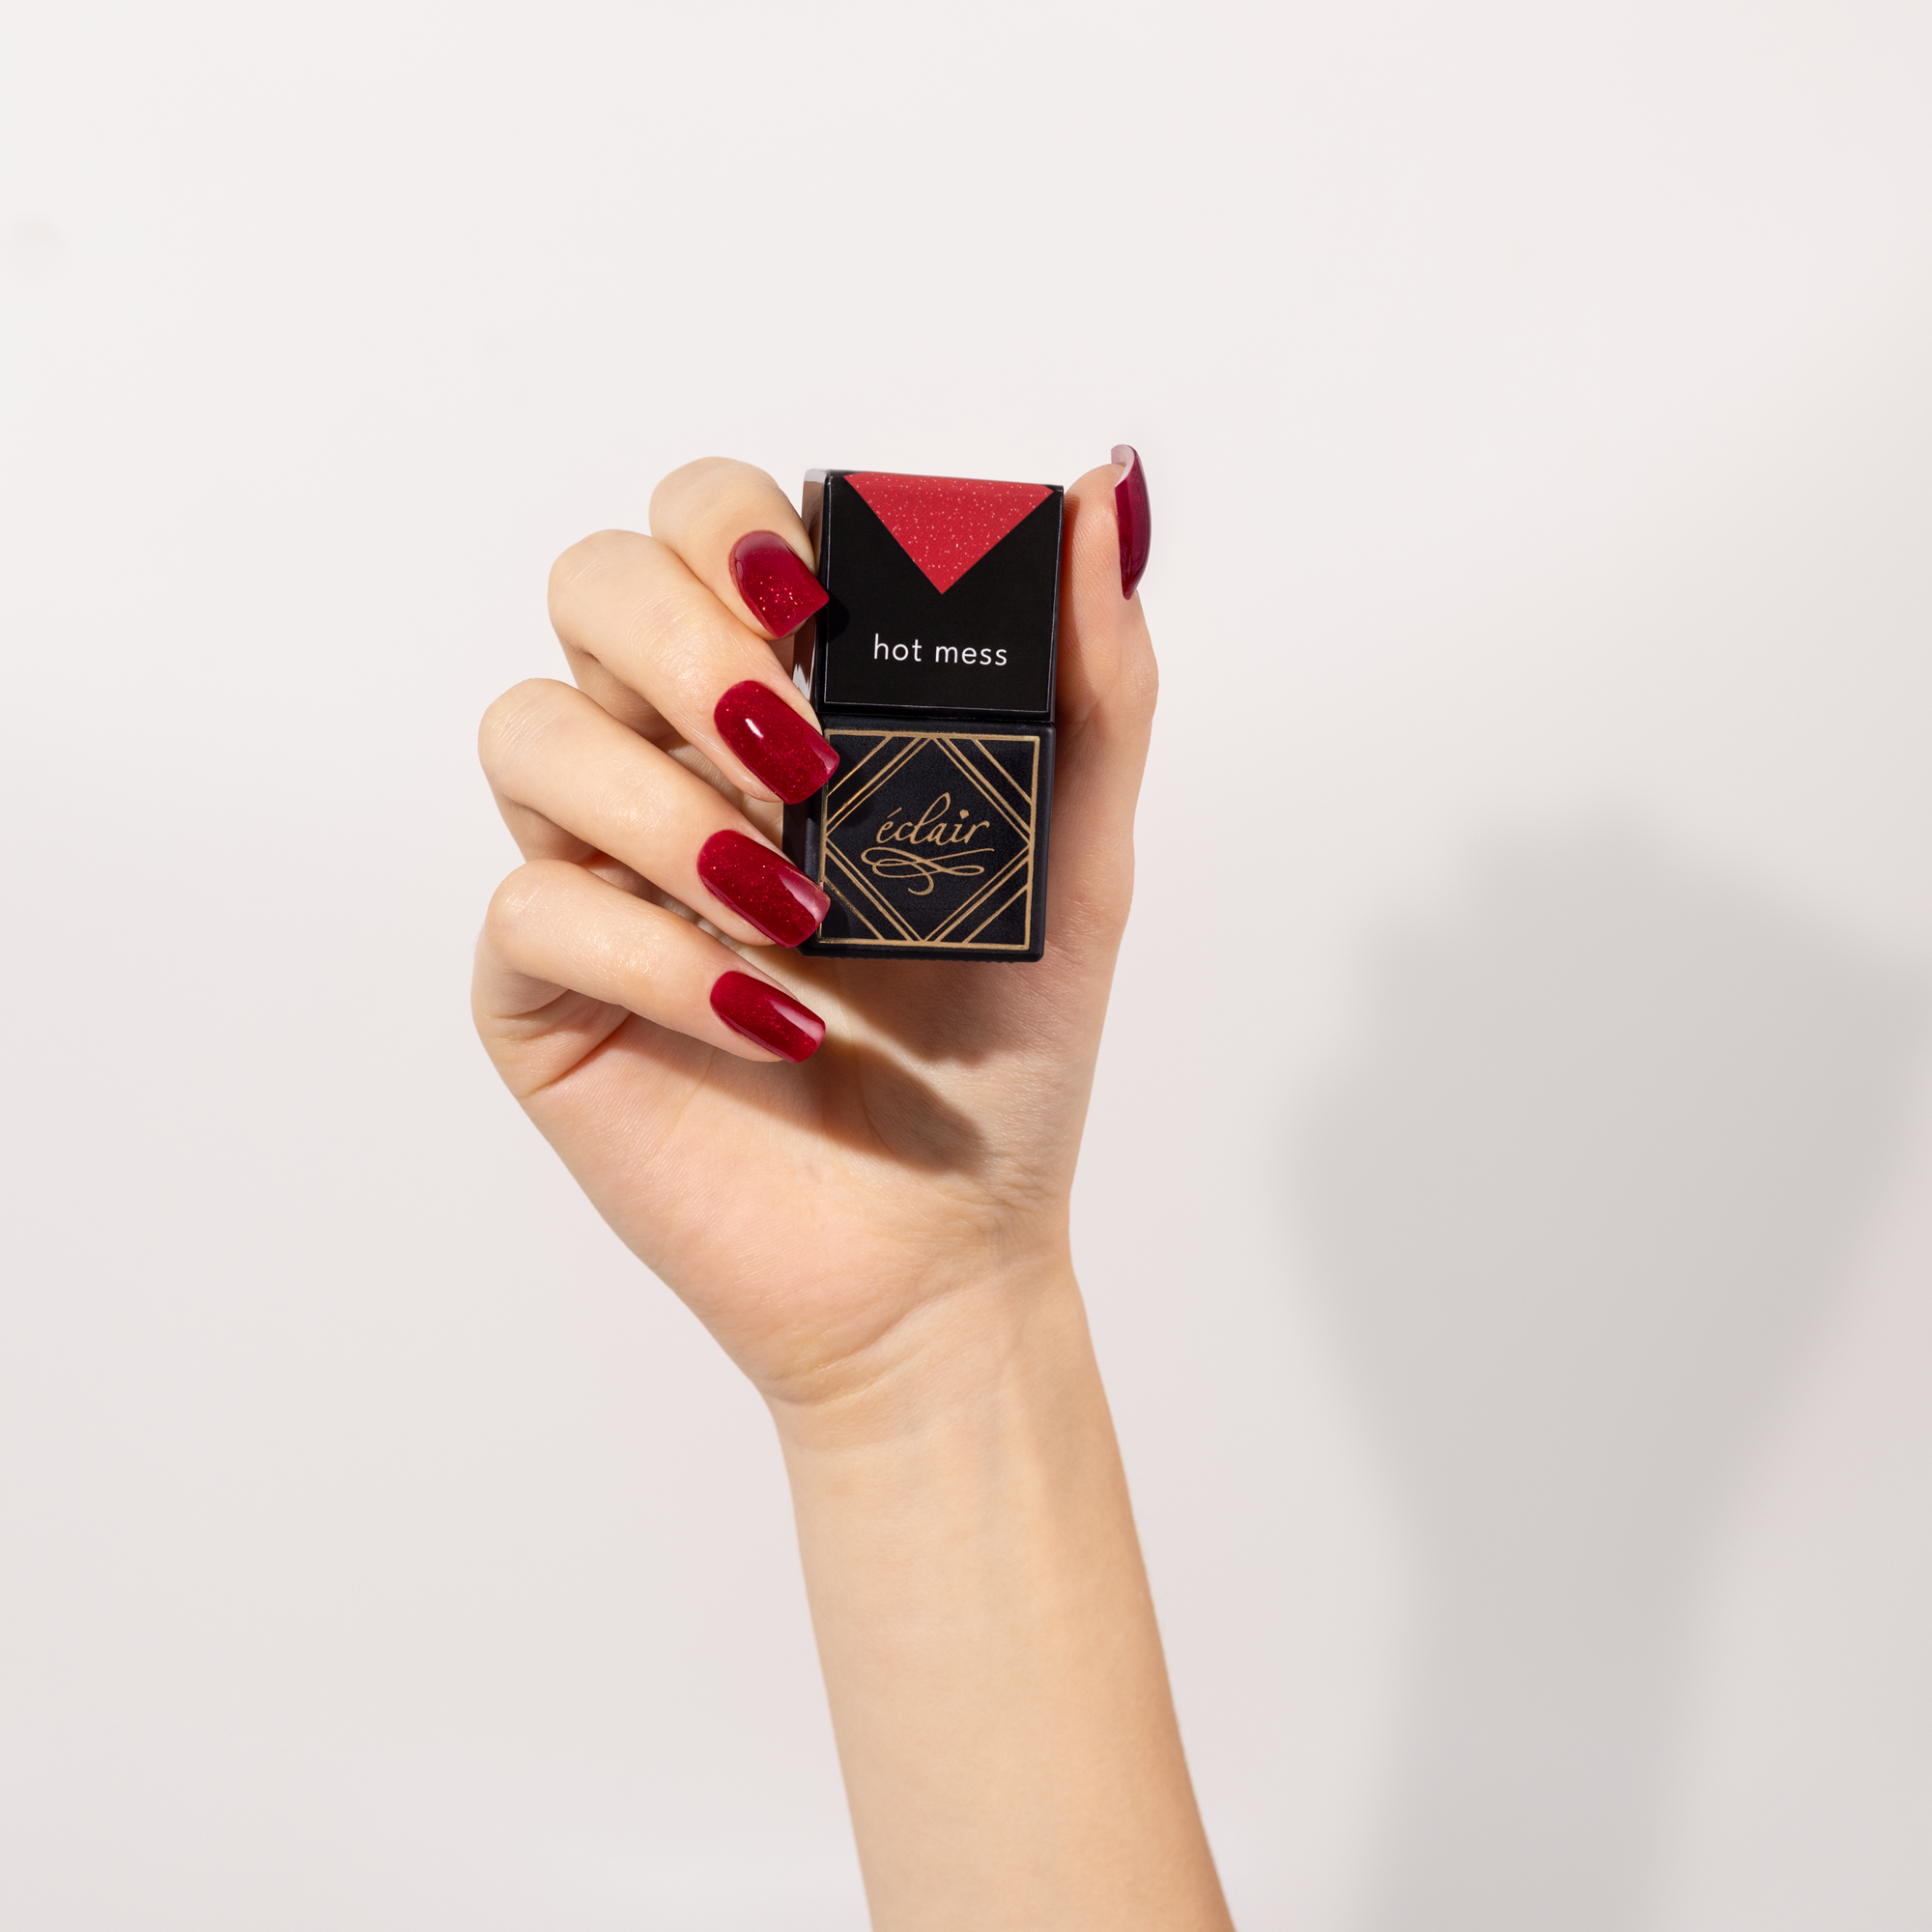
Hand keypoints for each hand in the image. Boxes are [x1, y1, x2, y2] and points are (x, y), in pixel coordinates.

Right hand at [473, 454, 1156, 1413]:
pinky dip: (660, 956)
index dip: (730, 521)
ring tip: (797, 907)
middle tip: (798, 752)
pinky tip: (772, 1020)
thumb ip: (1091, 675)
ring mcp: (594, 867)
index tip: (813, 598)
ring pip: (529, 733)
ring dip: (665, 805)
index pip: (701, 524)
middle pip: (588, 586)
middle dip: (679, 638)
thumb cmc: (1000, 1048)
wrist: (942, 1246)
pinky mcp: (543, 987)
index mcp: (779, 697)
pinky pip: (532, 908)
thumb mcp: (1078, 855)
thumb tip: (1103, 484)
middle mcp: (669, 756)